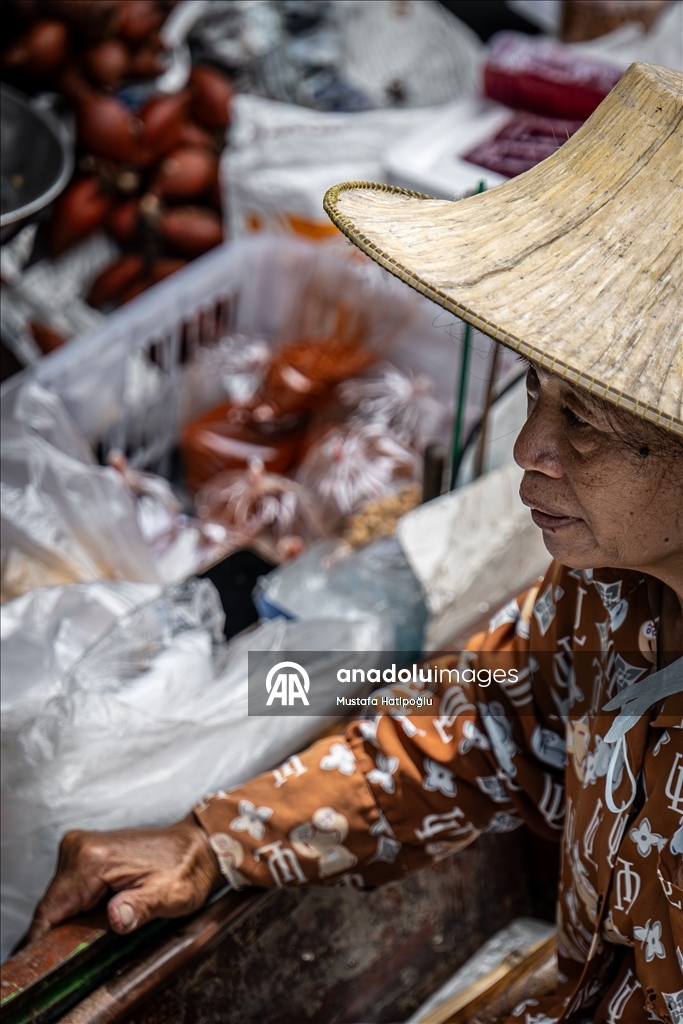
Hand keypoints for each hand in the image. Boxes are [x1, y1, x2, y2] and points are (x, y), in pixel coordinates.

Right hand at [26, 814, 222, 942]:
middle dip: (66, 930)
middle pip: (52, 906)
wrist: (198, 845)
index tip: (55, 962)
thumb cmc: (187, 869)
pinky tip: (105, 908)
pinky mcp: (85, 852)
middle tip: (101, 936)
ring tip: (110, 918)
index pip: (50, 910)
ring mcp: (80, 847)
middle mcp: (80, 847)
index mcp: (94, 859)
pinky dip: (80, 906)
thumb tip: (117, 918)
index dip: (46, 941)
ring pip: (58, 899)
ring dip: (74, 918)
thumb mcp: (171, 896)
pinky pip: (68, 890)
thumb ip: (141, 907)